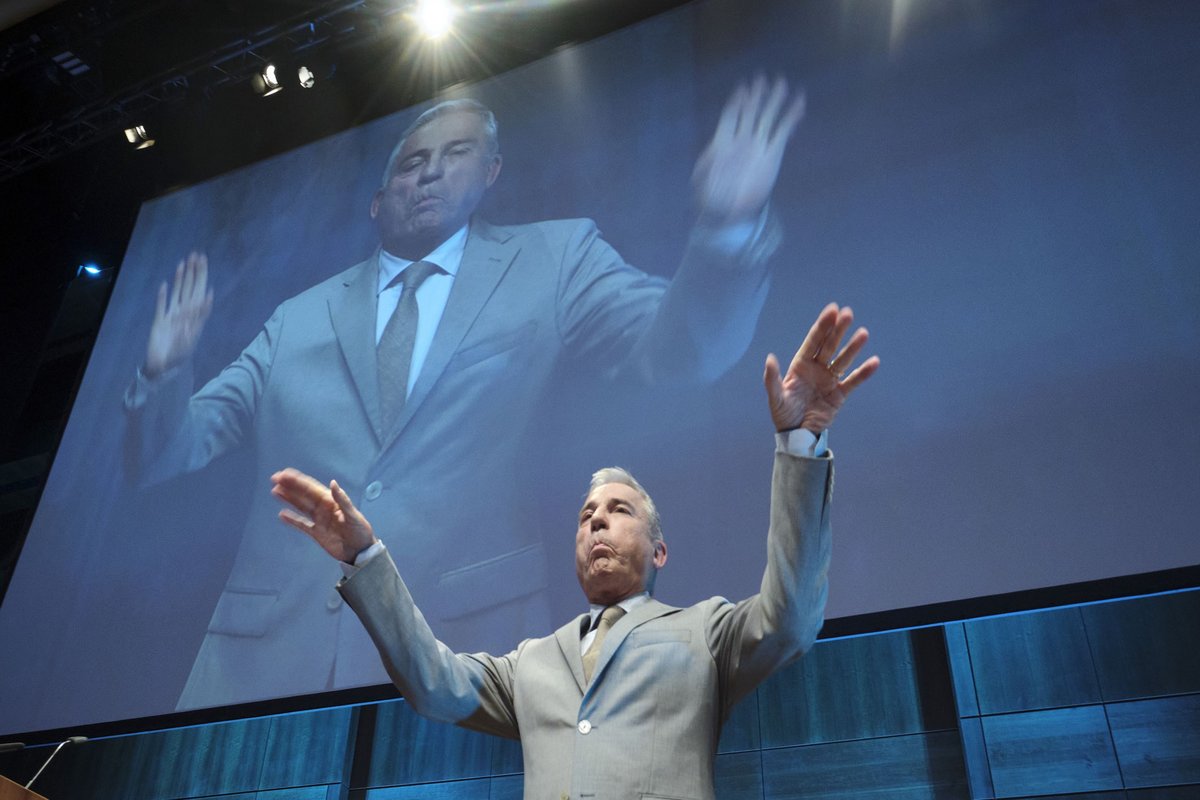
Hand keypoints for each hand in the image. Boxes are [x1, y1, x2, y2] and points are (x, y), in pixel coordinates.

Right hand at [145, 252, 213, 377]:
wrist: (162, 368)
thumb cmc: (178, 357)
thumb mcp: (188, 340)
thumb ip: (193, 323)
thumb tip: (200, 305)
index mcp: (195, 319)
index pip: (200, 295)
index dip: (202, 280)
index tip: (204, 265)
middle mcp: (185, 315)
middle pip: (190, 289)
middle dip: (194, 273)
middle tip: (196, 256)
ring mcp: (172, 317)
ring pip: (178, 293)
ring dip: (180, 279)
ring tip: (183, 263)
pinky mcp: (159, 322)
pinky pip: (161, 306)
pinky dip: (163, 296)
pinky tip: (164, 285)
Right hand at [271, 469, 376, 563]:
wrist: (360, 552)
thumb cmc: (360, 531)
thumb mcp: (353, 515)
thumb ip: (342, 500)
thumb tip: (332, 483)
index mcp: (331, 502)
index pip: (312, 488)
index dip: (298, 481)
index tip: (285, 474)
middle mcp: (323, 508)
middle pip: (303, 495)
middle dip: (290, 486)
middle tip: (275, 478)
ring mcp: (318, 520)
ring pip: (300, 506)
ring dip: (289, 498)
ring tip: (275, 490)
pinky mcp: (316, 533)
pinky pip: (302, 524)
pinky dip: (292, 519)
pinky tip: (282, 514)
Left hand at [692, 75, 804, 225]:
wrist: (729, 209)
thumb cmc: (710, 194)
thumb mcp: (701, 182)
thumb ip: (705, 168)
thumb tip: (710, 156)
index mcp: (722, 142)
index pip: (731, 116)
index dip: (737, 102)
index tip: (743, 88)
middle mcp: (741, 139)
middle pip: (749, 112)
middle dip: (756, 96)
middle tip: (763, 78)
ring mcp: (757, 145)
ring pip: (766, 119)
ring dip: (773, 102)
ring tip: (782, 84)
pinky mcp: (772, 154)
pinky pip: (782, 133)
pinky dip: (790, 119)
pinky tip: (799, 104)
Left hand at [763, 303, 879, 433]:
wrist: (796, 434)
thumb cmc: (783, 414)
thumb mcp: (775, 397)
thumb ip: (772, 378)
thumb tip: (770, 358)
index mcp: (800, 365)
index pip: (813, 341)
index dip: (823, 326)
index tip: (832, 310)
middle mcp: (817, 369)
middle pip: (829, 345)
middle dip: (838, 330)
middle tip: (848, 313)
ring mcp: (829, 380)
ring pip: (843, 360)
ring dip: (853, 347)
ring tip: (863, 333)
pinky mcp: (839, 394)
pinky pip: (853, 381)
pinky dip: (863, 373)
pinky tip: (874, 362)